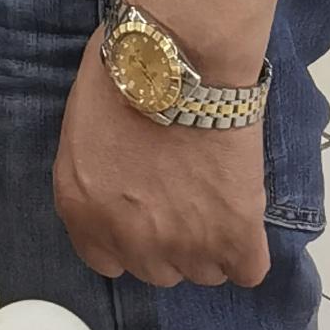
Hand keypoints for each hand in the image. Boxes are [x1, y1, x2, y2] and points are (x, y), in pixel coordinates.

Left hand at [53, 38, 271, 289]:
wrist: (180, 57)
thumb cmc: (124, 72)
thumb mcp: (81, 130)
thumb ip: (96, 177)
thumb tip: (118, 186)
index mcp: (81, 208)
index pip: (105, 261)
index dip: (127, 240)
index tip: (144, 216)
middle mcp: (129, 238)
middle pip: (157, 271)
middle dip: (169, 240)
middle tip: (182, 197)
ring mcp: (183, 243)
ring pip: (203, 273)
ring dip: (210, 244)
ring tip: (215, 197)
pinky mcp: (234, 235)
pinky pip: (248, 271)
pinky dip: (248, 249)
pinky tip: (242, 214)